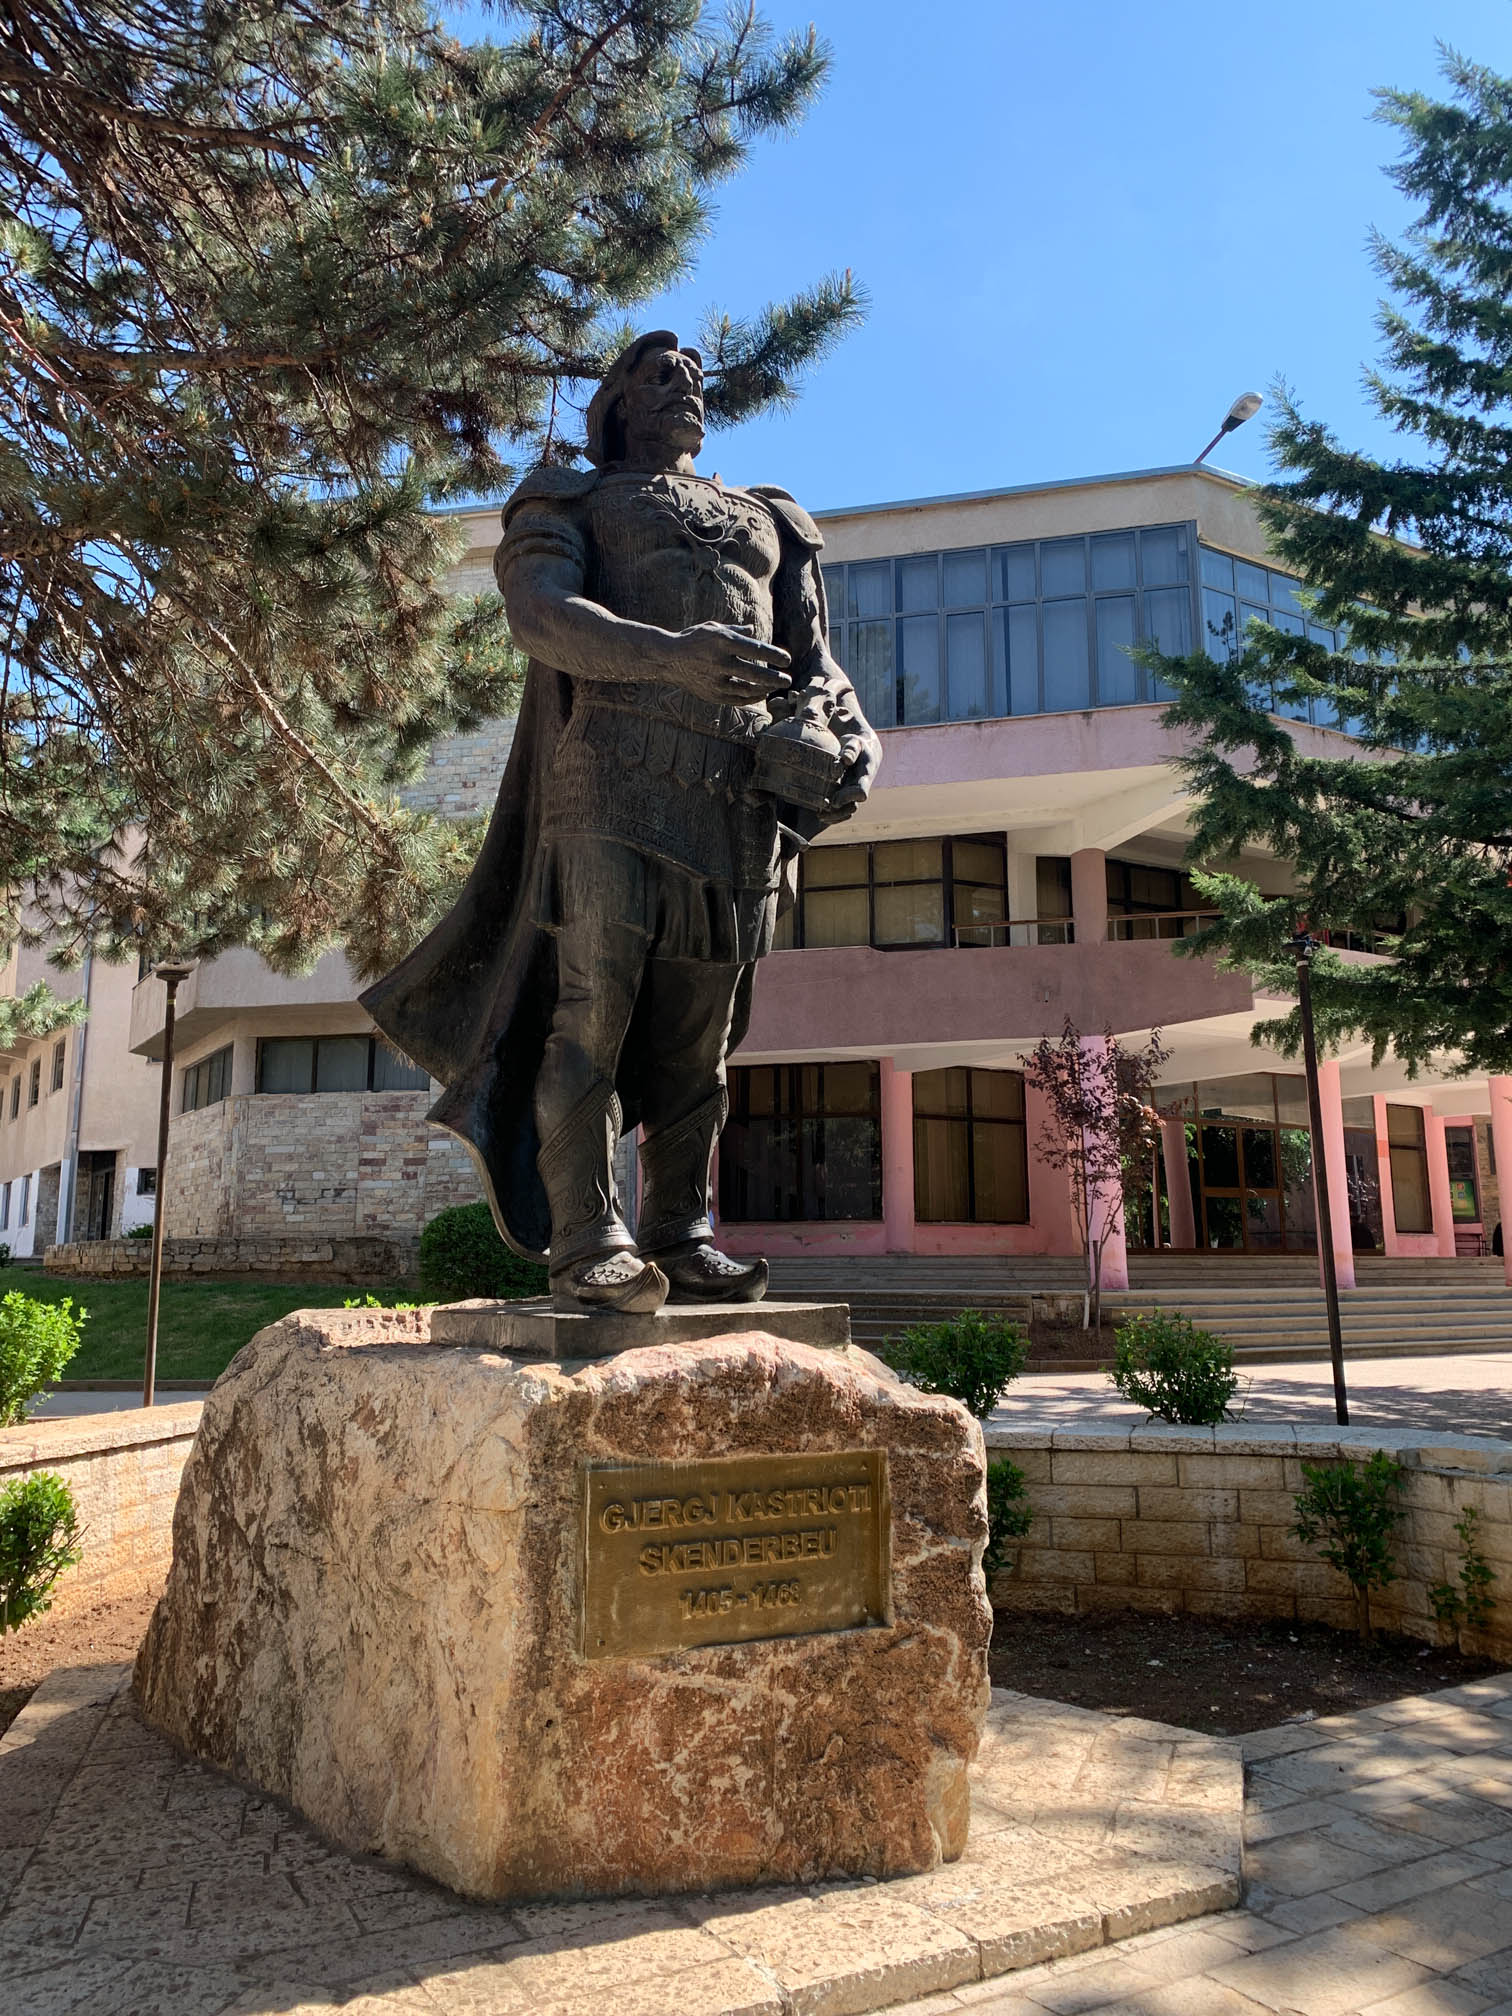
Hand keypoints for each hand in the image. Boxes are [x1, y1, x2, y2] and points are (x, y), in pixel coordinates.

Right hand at [667, 621, 791, 704]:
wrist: (667, 659)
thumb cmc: (694, 639)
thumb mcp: (714, 628)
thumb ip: (736, 630)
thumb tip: (753, 630)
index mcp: (722, 642)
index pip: (755, 649)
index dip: (773, 656)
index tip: (787, 660)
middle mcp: (719, 662)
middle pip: (754, 673)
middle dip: (774, 678)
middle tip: (788, 680)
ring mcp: (715, 681)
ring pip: (747, 690)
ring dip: (764, 689)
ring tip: (775, 686)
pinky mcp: (711, 695)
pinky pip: (737, 700)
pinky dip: (751, 697)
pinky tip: (760, 693)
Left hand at [820, 726, 881, 822]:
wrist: (863, 749)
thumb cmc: (857, 744)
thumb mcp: (854, 742)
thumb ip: (851, 749)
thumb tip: (846, 759)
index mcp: (865, 776)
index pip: (860, 793)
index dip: (847, 798)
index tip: (834, 799)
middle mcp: (860, 788)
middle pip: (852, 807)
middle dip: (838, 812)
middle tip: (820, 813)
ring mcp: (853, 792)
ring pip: (847, 811)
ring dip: (834, 816)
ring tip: (818, 815)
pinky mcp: (846, 794)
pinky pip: (843, 810)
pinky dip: (833, 814)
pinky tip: (819, 814)